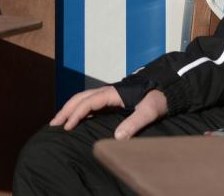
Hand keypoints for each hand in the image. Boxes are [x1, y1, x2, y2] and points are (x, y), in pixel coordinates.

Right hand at [50, 86, 167, 139]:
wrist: (169, 86)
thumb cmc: (160, 98)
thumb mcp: (150, 110)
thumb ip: (134, 122)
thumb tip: (117, 138)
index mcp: (113, 93)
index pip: (88, 103)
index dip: (76, 114)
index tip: (67, 127)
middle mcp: (108, 91)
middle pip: (80, 98)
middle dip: (66, 110)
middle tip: (53, 124)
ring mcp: (110, 94)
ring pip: (84, 98)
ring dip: (70, 108)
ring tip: (60, 121)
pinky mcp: (113, 99)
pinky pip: (91, 102)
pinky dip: (79, 108)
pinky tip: (77, 118)